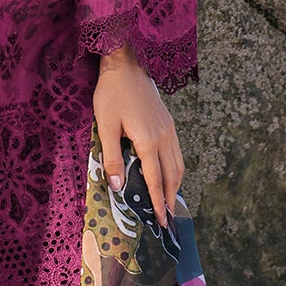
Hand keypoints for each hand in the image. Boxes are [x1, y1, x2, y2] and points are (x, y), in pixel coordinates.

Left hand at [93, 43, 183, 227]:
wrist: (126, 64)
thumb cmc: (112, 94)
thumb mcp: (106, 126)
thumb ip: (112, 157)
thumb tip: (118, 186)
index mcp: (148, 141)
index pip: (155, 179)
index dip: (157, 202)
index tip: (161, 221)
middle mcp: (164, 138)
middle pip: (172, 175)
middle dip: (170, 198)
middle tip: (168, 219)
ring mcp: (169, 130)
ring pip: (178, 164)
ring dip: (175, 185)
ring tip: (170, 201)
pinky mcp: (169, 123)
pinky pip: (177, 152)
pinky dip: (176, 169)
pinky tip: (169, 174)